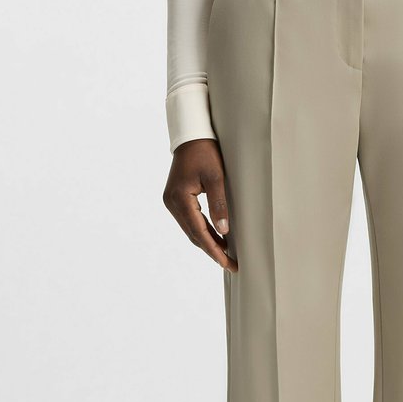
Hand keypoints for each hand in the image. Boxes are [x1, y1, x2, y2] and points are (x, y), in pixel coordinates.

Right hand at [163, 139, 236, 270]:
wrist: (190, 136)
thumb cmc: (205, 152)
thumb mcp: (216, 177)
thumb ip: (219, 204)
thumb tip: (224, 231)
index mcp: (180, 199)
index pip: (199, 232)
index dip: (214, 250)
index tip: (227, 263)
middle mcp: (172, 203)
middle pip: (193, 235)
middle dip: (212, 251)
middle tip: (230, 264)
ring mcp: (172, 202)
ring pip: (191, 230)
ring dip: (208, 243)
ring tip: (226, 255)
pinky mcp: (175, 200)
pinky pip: (190, 221)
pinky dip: (203, 231)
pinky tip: (216, 238)